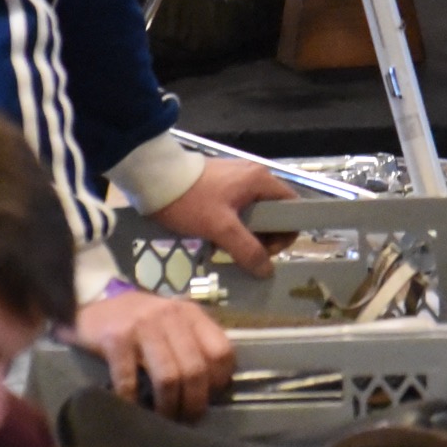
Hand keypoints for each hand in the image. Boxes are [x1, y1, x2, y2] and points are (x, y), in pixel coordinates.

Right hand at [70, 283, 235, 422]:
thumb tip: (211, 387)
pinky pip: (130, 379)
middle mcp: (170, 316)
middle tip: (187, 418)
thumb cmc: (138, 319)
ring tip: (165, 417)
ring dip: (168, 405)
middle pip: (195, 369)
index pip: (221, 351)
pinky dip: (133, 400)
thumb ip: (193, 342)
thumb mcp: (172, 321)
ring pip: (168, 377)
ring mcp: (142, 325)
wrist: (92, 301)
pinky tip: (133, 407)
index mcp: (190, 314)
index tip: (209, 397)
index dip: (219, 381)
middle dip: (193, 402)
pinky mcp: (115, 338)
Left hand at [152, 154, 295, 277]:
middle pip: (274, 212)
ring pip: (254, 212)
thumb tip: (267, 271)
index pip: (292, 206)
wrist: (153, 177)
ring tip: (226, 247)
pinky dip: (233, 224)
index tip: (266, 250)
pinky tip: (216, 237)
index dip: (286, 232)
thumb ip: (247, 250)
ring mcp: (236, 178)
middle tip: (244, 253)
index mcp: (261, 180)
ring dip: (246, 233)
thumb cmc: (191, 200)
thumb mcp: (220, 228)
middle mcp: (254, 175)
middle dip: (264, 237)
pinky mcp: (220, 183)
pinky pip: (238, 208)